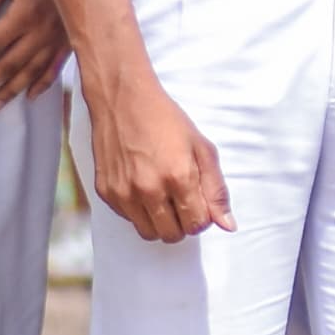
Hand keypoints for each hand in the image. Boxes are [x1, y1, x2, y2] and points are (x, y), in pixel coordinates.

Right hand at [89, 72, 232, 243]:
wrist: (122, 99)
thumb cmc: (165, 119)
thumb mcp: (201, 148)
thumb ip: (216, 190)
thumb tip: (228, 225)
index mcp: (178, 177)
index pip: (197, 225)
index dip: (203, 216)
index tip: (198, 202)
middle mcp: (149, 189)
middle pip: (173, 235)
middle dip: (183, 223)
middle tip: (182, 200)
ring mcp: (124, 193)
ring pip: (149, 233)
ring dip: (161, 222)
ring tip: (163, 196)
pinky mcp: (106, 192)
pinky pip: (129, 219)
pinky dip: (139, 211)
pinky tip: (143, 186)